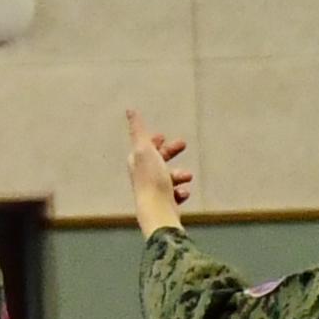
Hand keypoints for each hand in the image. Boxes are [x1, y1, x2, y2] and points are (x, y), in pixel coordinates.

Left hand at [125, 109, 190, 234]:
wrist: (157, 209)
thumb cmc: (151, 178)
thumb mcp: (144, 149)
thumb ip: (139, 131)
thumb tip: (130, 110)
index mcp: (136, 162)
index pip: (144, 147)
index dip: (153, 141)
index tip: (163, 135)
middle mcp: (142, 176)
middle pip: (157, 160)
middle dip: (169, 152)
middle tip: (184, 144)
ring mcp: (152, 190)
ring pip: (168, 178)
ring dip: (179, 174)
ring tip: (187, 176)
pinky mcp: (163, 204)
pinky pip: (174, 195)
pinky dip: (180, 192)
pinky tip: (183, 192)